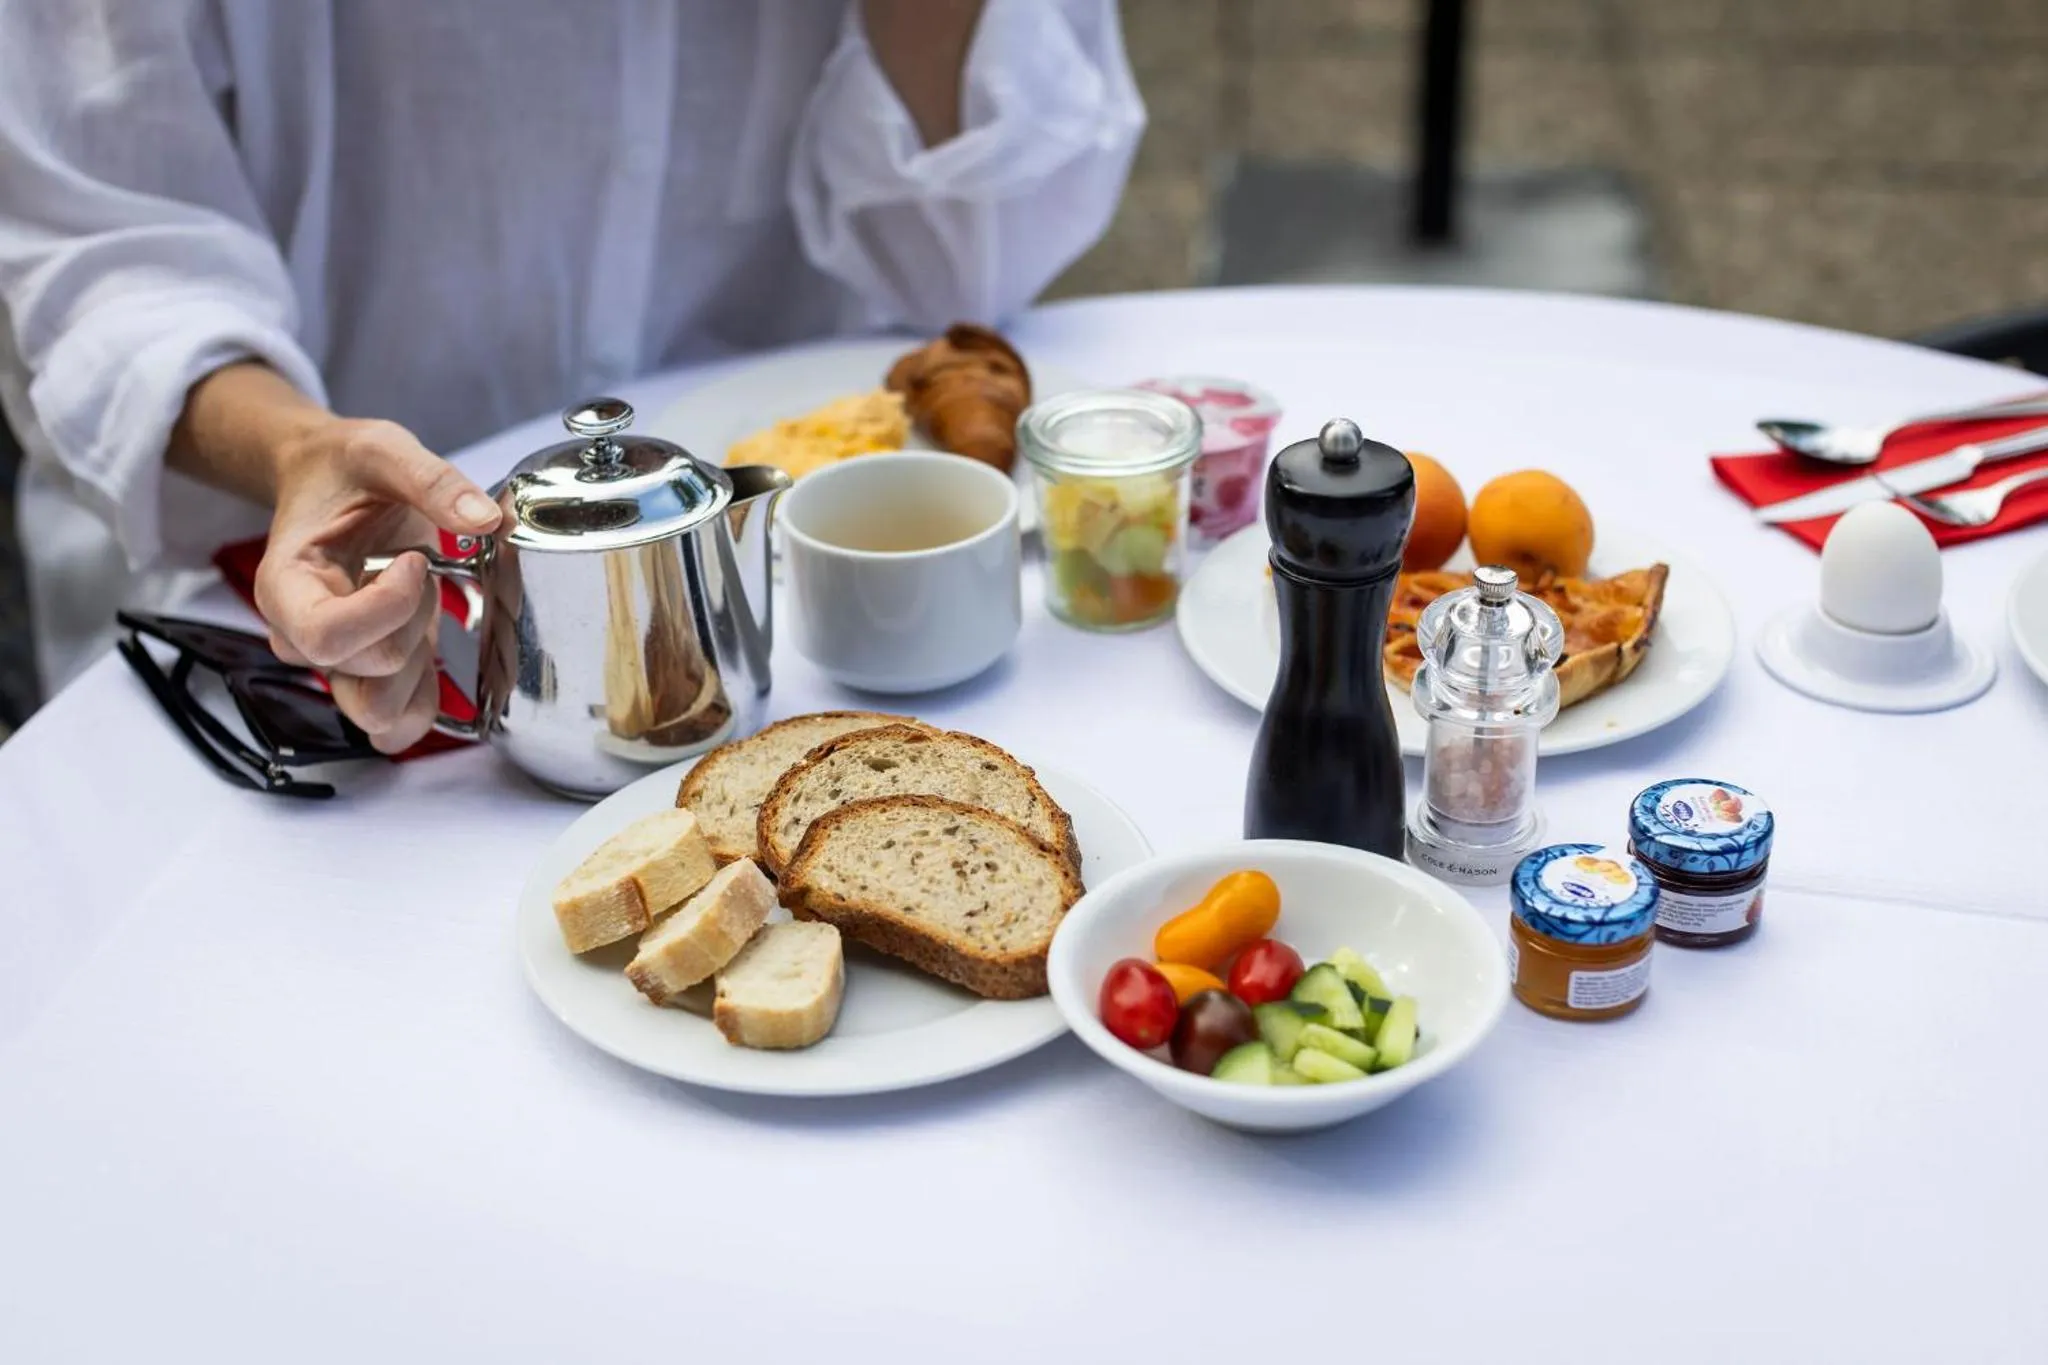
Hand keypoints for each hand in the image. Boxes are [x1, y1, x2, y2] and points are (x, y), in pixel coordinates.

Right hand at [254, 418, 501, 752]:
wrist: (327, 480)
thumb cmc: (342, 470)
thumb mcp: (383, 451)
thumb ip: (432, 481)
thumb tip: (484, 519)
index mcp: (287, 586)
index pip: (328, 635)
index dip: (387, 607)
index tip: (412, 560)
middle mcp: (301, 636)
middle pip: (364, 677)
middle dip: (412, 625)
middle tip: (421, 571)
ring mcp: (336, 663)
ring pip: (380, 713)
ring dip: (420, 667)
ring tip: (420, 609)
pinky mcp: (371, 675)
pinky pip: (396, 724)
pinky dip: (426, 699)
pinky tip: (434, 649)